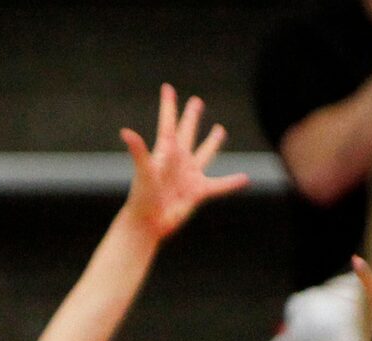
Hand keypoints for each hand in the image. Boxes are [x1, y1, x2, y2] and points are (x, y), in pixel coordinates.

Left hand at [119, 85, 247, 240]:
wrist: (150, 221)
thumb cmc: (143, 196)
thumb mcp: (143, 171)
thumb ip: (138, 151)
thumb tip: (126, 132)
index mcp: (166, 152)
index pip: (168, 123)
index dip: (168, 106)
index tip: (168, 88)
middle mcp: (178, 160)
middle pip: (187, 132)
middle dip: (191, 117)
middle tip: (196, 101)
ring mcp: (190, 175)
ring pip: (205, 154)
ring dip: (213, 142)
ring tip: (220, 130)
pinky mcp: (199, 192)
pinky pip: (220, 185)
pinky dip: (232, 182)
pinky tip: (245, 178)